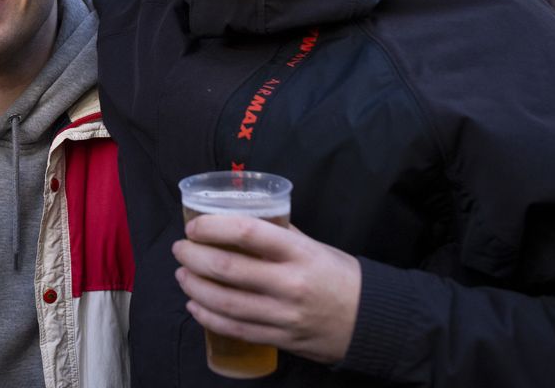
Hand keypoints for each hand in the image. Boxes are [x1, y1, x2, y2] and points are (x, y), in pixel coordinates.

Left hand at [172, 215, 361, 363]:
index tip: (193, 226)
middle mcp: (289, 283)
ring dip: (194, 287)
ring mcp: (284, 315)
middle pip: (226, 268)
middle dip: (193, 257)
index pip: (247, 232)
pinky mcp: (280, 339)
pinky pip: (235, 329)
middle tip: (180, 249)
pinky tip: (194, 306)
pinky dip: (208, 317)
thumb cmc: (338, 275)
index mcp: (298, 252)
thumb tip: (239, 215)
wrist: (374, 321)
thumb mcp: (312, 245)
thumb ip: (277, 231)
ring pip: (224, 302)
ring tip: (182, 275)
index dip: (212, 227)